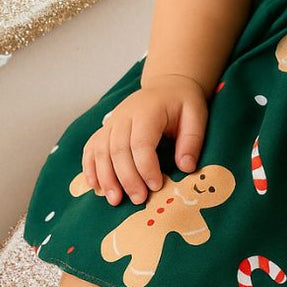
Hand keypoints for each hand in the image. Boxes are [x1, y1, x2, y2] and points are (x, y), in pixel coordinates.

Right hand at [81, 74, 208, 206]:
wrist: (167, 86)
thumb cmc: (182, 103)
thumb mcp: (196, 115)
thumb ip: (192, 140)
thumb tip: (186, 168)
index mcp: (149, 110)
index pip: (141, 143)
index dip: (146, 167)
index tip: (156, 185)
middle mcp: (124, 115)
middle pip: (118, 150)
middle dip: (127, 178)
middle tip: (138, 199)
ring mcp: (111, 121)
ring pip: (101, 151)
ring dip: (106, 178)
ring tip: (116, 200)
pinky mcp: (104, 129)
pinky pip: (90, 148)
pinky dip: (90, 168)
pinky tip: (95, 186)